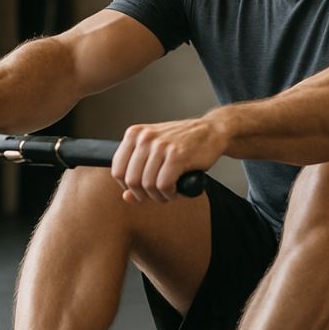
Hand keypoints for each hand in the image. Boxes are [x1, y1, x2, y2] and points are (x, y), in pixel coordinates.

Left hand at [111, 118, 225, 203]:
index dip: (127, 187)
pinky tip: (176, 189)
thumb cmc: (182, 143)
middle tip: (156, 195)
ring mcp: (161, 146)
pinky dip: (170, 194)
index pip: (117, 169)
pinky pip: (163, 185)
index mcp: (134, 134)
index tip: (139, 190)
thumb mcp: (155, 154)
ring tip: (168, 192)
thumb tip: (126, 198)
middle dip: (143, 195)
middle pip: (131, 180)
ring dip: (159, 196)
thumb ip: (138, 174)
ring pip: (147, 185)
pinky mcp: (177, 155)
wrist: (211, 131)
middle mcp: (145, 138)